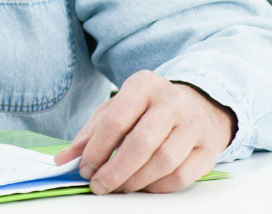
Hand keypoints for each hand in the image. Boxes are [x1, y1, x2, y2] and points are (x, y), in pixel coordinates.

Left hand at [53, 71, 234, 194]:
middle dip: (115, 170)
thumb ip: (90, 134)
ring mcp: (194, 124)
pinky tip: (142, 186)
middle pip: (141, 142)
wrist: (195, 107)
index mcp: (144, 84)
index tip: (85, 168)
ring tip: (119, 187)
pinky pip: (180, 177)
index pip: (117, 119)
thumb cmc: (147, 111)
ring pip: (163, 162)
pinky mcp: (208, 148)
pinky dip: (156, 187)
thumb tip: (63, 160)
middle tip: (99, 185)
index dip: (97, 149)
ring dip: (135, 181)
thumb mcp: (117, 110)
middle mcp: (172, 100)